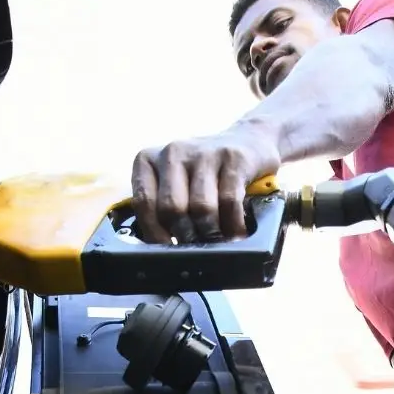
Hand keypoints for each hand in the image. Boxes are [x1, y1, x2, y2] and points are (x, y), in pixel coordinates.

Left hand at [131, 124, 279, 242]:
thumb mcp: (174, 184)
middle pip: (172, 208)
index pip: (144, 203)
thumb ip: (162, 209)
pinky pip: (229, 203)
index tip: (167, 251)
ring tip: (218, 242)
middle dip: (186, 234)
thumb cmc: (204, 174)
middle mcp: (172, 152)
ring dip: (211, 233)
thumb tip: (162, 251)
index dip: (155, 233)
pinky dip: (233, 226)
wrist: (248, 141)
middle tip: (197, 246)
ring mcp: (204, 153)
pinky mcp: (233, 158)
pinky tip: (236, 234)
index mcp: (148, 160)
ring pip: (201, 208)